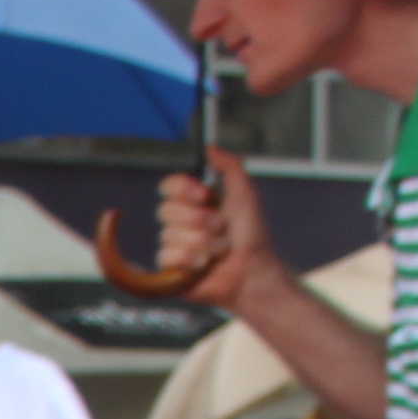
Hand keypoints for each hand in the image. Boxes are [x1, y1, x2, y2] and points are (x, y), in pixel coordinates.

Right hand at [151, 150, 272, 313]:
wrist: (252, 270)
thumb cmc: (251, 235)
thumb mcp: (245, 193)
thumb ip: (230, 166)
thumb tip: (209, 147)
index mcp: (194, 203)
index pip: (169, 186)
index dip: (182, 189)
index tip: (204, 195)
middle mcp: (181, 222)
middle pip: (166, 210)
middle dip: (199, 220)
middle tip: (220, 229)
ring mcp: (173, 246)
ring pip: (169, 235)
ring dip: (201, 243)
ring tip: (218, 251)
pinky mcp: (169, 270)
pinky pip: (166, 256)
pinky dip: (190, 260)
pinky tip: (204, 265)